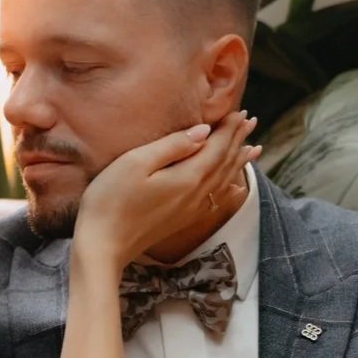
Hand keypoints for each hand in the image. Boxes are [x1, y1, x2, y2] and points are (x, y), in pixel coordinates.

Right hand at [72, 111, 259, 270]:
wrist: (103, 245)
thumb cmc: (111, 200)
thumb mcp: (135, 163)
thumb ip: (172, 146)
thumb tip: (203, 131)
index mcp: (187, 177)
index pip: (216, 147)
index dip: (229, 129)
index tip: (239, 112)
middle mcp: (196, 194)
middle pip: (224, 162)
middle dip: (238, 140)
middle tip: (251, 122)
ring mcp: (190, 210)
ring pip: (224, 180)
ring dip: (239, 161)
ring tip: (254, 148)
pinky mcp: (182, 220)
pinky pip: (215, 199)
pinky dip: (229, 188)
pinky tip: (235, 187)